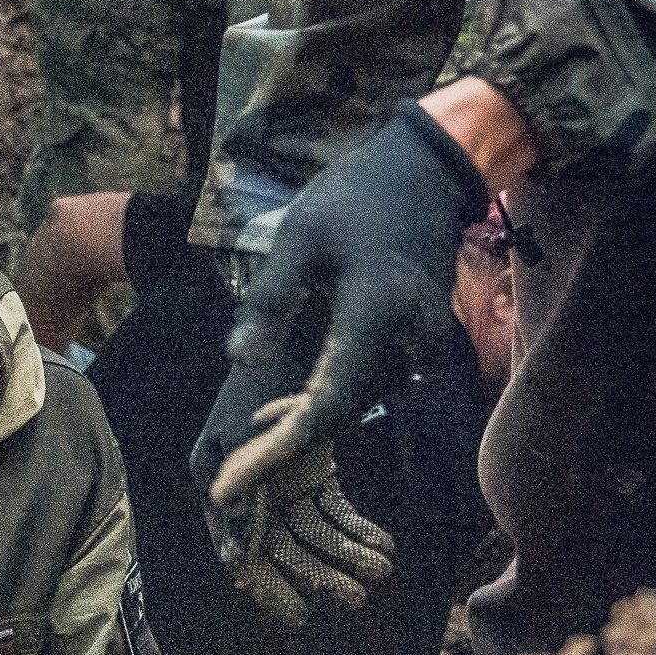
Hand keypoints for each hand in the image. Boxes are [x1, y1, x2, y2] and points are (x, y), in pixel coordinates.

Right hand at [192, 368, 394, 626]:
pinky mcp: (309, 469)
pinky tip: (383, 544)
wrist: (299, 316)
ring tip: (381, 570)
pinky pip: (330, 508)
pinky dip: (354, 527)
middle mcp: (243, 482)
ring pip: (310, 530)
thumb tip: (233, 560)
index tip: (299, 615)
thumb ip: (237, 494)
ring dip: (343, 552)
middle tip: (355, 598)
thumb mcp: (245, 427)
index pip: (240, 543)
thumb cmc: (270, 365)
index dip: (268, 582)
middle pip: (278, 543)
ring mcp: (278, 477)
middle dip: (316, 573)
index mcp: (217, 476)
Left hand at [196, 101, 488, 517]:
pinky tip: (281, 413)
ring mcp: (423, 345)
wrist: (430, 173)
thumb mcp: (300, 235)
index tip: (231, 480)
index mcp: (376, 310)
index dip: (277, 446)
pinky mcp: (422, 345)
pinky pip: (370, 388)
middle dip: (281, 449)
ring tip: (243, 455)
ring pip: (356, 404)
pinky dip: (326, 403)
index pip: (327, 399)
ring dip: (303, 427)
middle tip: (226, 481)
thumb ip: (270, 298)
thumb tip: (238, 359)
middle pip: (342, 412)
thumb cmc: (357, 196)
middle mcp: (410, 339)